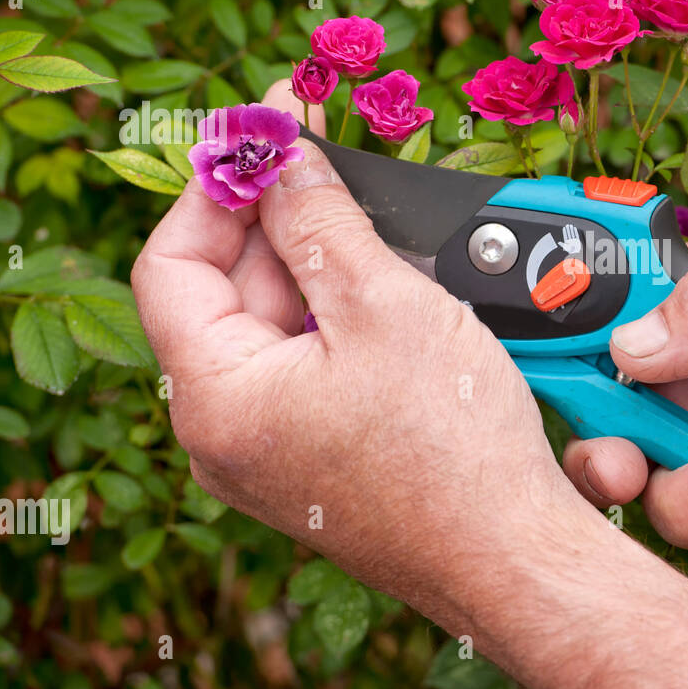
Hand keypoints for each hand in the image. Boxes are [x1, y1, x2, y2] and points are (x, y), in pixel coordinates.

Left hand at [131, 82, 586, 620]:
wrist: (515, 553)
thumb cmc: (455, 451)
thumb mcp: (385, 306)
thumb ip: (320, 218)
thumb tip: (280, 152)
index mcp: (216, 400)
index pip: (172, 264)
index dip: (216, 188)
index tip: (262, 135)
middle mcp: (228, 432)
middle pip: (225, 292)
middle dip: (276, 219)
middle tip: (325, 155)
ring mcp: (272, 449)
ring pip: (274, 326)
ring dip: (317, 263)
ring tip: (370, 217)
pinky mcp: (318, 454)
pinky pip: (308, 364)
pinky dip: (340, 314)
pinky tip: (387, 282)